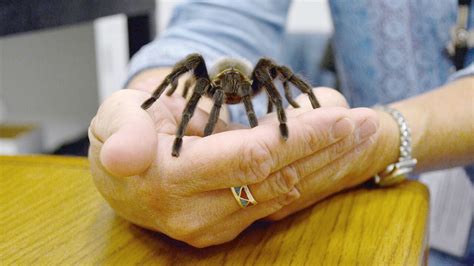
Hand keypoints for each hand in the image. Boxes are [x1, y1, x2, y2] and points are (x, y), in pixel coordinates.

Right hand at [88, 79, 378, 246]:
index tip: (339, 118)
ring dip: (325, 165)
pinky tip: (331, 158)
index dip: (297, 140)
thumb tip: (124, 157)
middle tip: (366, 124)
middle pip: (278, 179)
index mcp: (171, 181)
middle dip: (325, 150)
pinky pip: (276, 203)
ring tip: (360, 137)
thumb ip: (121, 132)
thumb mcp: (111, 119)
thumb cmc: (121, 136)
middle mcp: (196, 214)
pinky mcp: (227, 228)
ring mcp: (214, 227)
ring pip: (284, 195)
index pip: (251, 160)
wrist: (121, 180)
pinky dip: (308, 178)